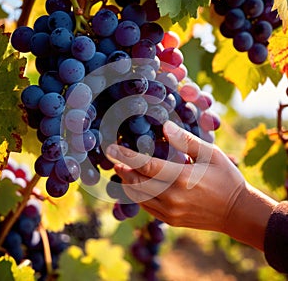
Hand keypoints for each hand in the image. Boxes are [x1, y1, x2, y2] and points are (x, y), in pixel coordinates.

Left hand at [106, 120, 245, 231]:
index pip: (145, 165)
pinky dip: (137, 196)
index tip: (111, 148)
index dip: (125, 156)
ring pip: (138, 197)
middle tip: (114, 157)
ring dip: (127, 182)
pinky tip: (136, 186)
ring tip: (122, 170)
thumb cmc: (226, 178)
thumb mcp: (211, 154)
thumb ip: (186, 141)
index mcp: (181, 178)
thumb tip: (165, 127)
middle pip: (137, 182)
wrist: (237, 212)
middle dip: (122, 169)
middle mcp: (172, 198)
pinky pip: (147, 208)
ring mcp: (170, 212)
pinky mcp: (171, 220)